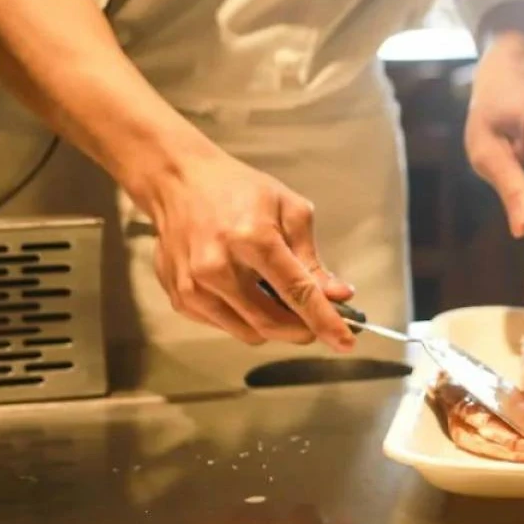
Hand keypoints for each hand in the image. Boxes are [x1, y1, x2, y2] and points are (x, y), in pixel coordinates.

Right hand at [137, 142, 355, 348]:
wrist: (178, 181)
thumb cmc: (238, 190)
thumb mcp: (289, 210)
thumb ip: (312, 258)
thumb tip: (338, 296)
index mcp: (252, 239)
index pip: (296, 292)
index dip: (325, 321)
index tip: (346, 342)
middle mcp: (218, 268)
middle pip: (272, 323)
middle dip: (303, 330)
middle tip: (318, 321)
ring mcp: (194, 287)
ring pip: (249, 333)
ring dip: (275, 327)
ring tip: (280, 299)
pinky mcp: (180, 299)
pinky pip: (225, 326)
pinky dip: (246, 319)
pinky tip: (248, 292)